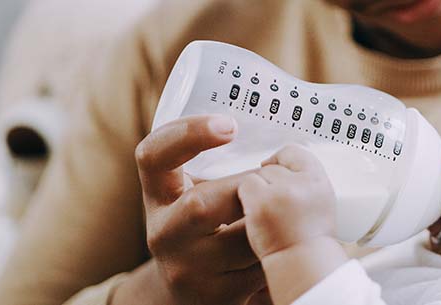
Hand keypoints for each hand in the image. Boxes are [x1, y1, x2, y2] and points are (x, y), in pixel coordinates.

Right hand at [115, 114, 266, 304]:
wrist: (188, 290)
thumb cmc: (204, 227)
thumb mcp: (197, 191)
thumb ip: (219, 166)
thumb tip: (281, 142)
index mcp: (158, 195)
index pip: (153, 156)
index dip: (187, 135)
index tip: (230, 125)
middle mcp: (163, 232)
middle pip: (202, 203)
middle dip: (247, 190)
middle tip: (274, 184)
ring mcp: (186, 268)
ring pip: (240, 238)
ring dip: (271, 222)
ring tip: (285, 214)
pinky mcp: (216, 295)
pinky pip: (259, 266)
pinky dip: (280, 250)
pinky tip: (287, 242)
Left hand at [237, 144, 337, 258]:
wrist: (301, 265)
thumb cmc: (308, 241)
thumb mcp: (319, 204)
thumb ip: (302, 183)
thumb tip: (275, 164)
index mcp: (319, 181)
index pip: (295, 152)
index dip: (282, 160)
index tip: (275, 168)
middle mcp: (303, 183)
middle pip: (274, 166)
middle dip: (269, 182)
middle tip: (274, 205)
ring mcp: (281, 191)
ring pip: (258, 176)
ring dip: (257, 192)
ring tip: (267, 213)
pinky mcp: (261, 202)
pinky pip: (245, 187)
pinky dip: (245, 199)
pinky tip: (255, 215)